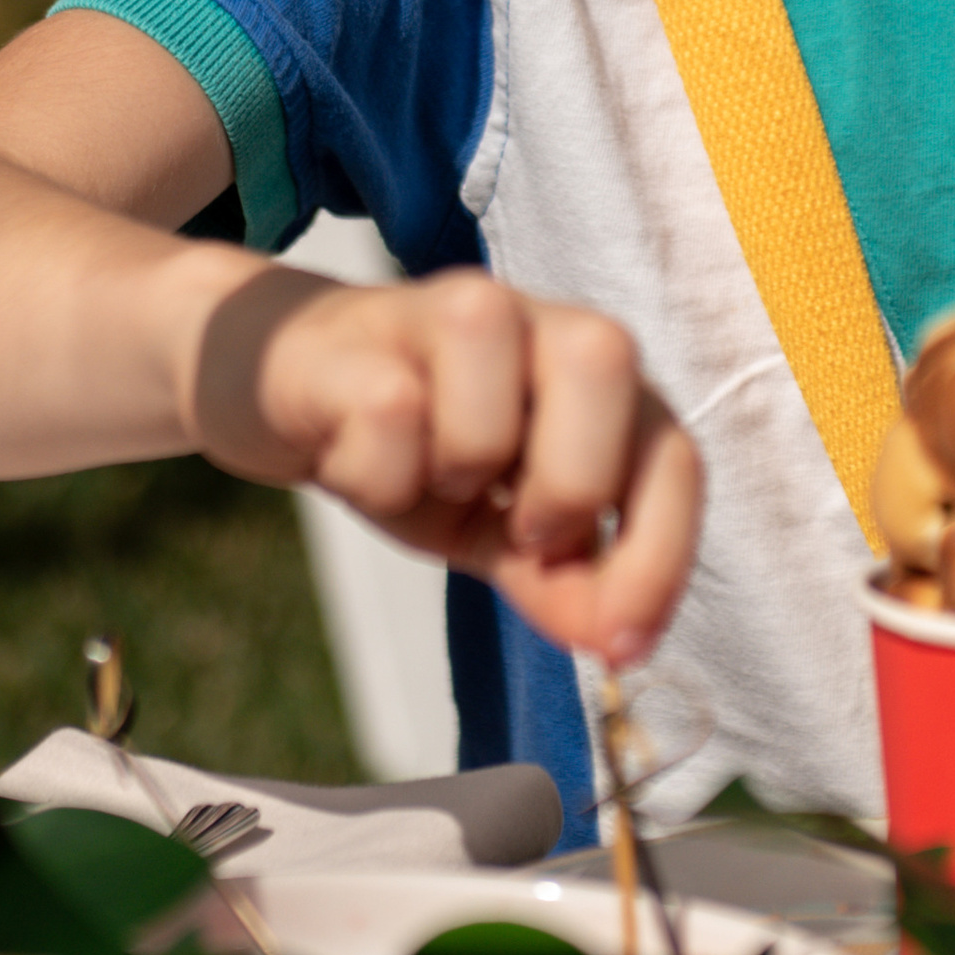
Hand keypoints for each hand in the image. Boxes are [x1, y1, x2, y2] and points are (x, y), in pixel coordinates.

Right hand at [192, 265, 703, 665]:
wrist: (285, 396)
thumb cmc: (414, 453)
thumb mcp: (492, 532)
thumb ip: (561, 583)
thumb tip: (617, 645)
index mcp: (589, 380)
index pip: (670, 453)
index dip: (661, 555)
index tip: (621, 646)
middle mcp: (534, 321)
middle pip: (605, 352)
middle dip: (571, 478)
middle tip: (515, 530)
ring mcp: (444, 308)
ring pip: (490, 342)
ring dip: (464, 454)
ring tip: (431, 478)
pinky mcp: (357, 331)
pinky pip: (388, 403)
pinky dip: (380, 472)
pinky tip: (358, 464)